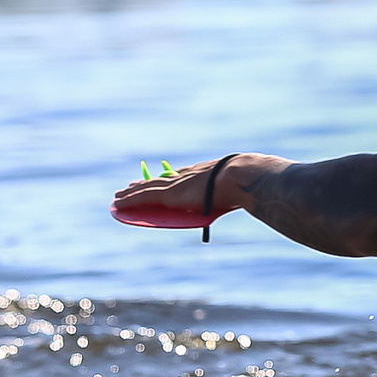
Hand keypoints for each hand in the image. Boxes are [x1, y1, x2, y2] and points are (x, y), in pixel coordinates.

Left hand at [112, 155, 257, 218]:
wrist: (239, 177)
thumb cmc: (245, 182)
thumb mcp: (240, 187)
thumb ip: (241, 192)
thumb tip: (258, 197)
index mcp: (202, 173)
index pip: (180, 175)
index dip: (168, 178)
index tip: (161, 178)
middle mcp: (186, 176)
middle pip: (160, 180)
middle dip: (145, 184)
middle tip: (131, 186)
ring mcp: (177, 184)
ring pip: (146, 188)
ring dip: (131, 193)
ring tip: (119, 195)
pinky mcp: (169, 194)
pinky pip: (143, 197)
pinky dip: (129, 200)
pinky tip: (118, 203)